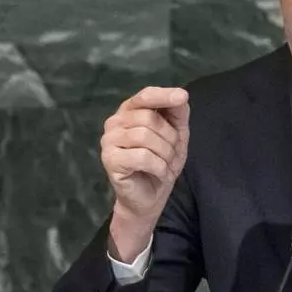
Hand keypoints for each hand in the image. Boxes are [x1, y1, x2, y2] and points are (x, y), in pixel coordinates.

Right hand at [100, 86, 189, 261]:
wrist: (151, 196)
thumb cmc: (161, 162)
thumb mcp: (176, 135)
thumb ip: (177, 114)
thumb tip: (181, 95)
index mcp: (130, 111)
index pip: (145, 96)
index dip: (163, 95)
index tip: (182, 96)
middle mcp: (115, 122)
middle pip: (149, 118)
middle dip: (169, 138)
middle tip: (172, 154)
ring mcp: (109, 140)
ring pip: (145, 137)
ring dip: (165, 154)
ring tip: (165, 164)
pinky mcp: (109, 160)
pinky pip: (142, 156)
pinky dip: (158, 166)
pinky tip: (159, 173)